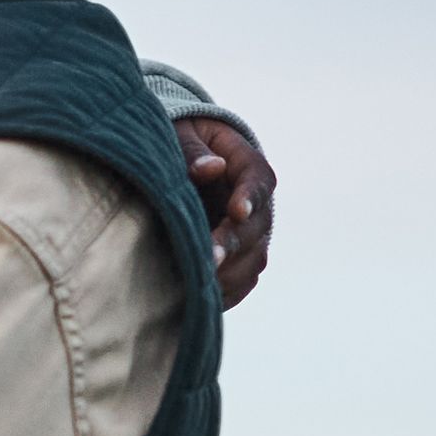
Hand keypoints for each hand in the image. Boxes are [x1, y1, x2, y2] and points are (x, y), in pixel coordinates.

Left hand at [178, 111, 275, 308]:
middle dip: (233, 245)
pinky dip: (228, 292)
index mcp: (246, 165)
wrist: (178, 164)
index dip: (249, 198)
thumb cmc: (179, 142)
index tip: (236, 211)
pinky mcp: (240, 259)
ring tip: (201, 284)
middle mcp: (256, 204)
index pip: (258, 182)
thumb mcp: (182, 135)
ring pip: (255, 259)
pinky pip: (244, 281)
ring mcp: (251, 234)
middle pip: (257, 228)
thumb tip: (211, 168)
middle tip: (208, 260)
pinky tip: (203, 299)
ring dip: (232, 274)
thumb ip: (194, 151)